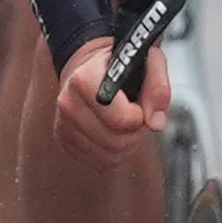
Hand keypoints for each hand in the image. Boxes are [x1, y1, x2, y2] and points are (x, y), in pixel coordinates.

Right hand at [52, 37, 163, 167]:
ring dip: (126, 143)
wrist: (90, 67)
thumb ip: (158, 87)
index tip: (139, 106)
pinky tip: (112, 133)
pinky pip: (99, 161)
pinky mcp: (64, 140)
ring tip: (124, 123)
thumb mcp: (148, 61)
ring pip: (109, 155)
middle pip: (115, 141)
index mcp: (84, 78)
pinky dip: (113, 152)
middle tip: (134, 115)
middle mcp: (68, 102)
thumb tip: (154, 122)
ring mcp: (63, 123)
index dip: (138, 116)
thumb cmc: (120, 65)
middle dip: (134, 132)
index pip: (120, 119)